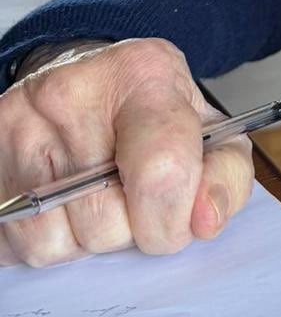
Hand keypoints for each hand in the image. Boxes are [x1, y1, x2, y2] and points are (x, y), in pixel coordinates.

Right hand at [0, 38, 253, 266]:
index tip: (177, 220)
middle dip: (131, 230)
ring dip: (88, 240)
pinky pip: (21, 241)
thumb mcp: (211, 134)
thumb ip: (224, 179)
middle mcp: (71, 91)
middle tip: (136, 197)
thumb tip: (203, 223)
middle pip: (106, 219)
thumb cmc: (156, 114)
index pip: (162, 170)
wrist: (91, 80)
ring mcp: (20, 123)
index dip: (173, 218)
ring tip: (101, 198)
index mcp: (144, 74)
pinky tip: (69, 206)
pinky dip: (52, 239)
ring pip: (58, 240)